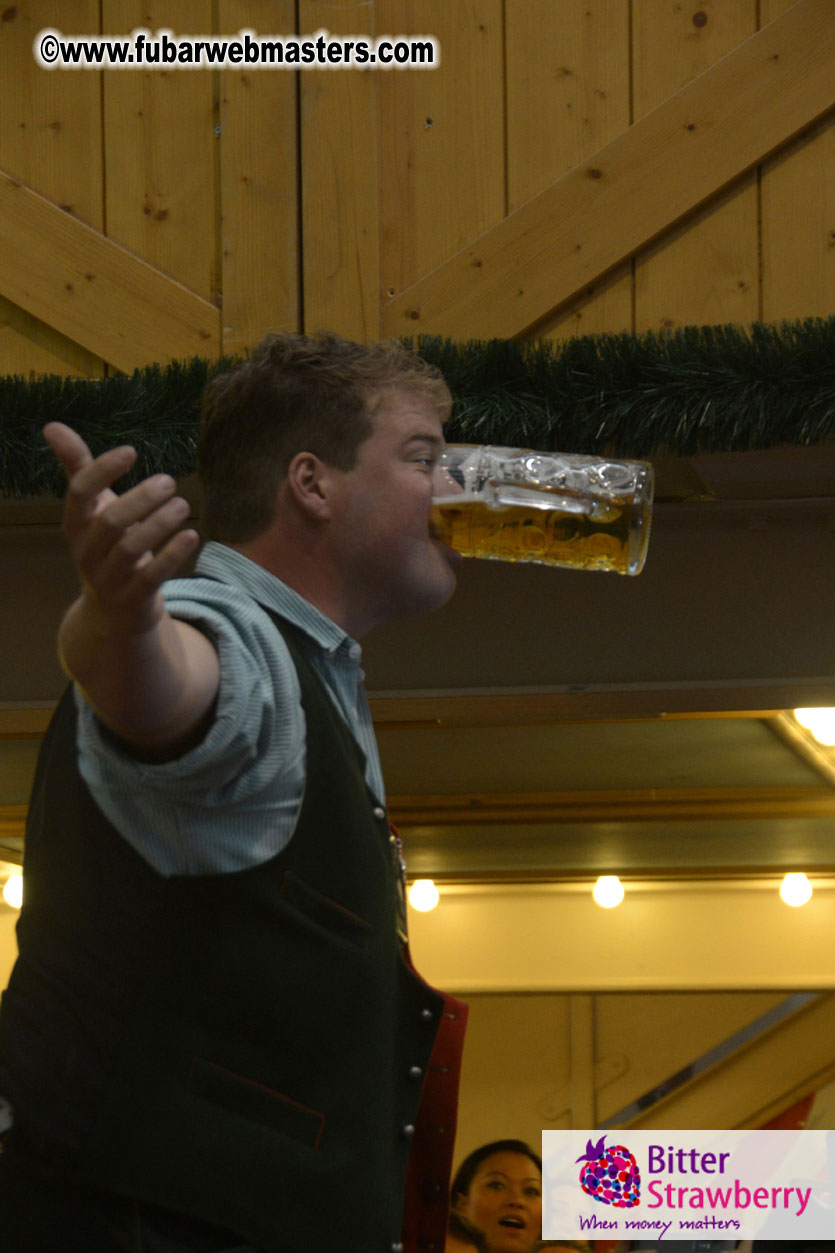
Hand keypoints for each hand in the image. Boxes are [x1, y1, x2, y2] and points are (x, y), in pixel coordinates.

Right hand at [44, 422, 199, 636]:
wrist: (113, 609)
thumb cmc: (105, 545)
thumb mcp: (92, 508)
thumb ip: (78, 467)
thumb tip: (52, 426)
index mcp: (75, 524)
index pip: (80, 493)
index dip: (103, 470)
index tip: (131, 451)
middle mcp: (86, 551)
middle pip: (110, 521)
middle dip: (142, 499)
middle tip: (170, 482)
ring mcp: (109, 577)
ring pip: (132, 549)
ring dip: (161, 523)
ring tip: (183, 505)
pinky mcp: (134, 597)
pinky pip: (153, 576)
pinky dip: (173, 555)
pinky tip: (192, 535)